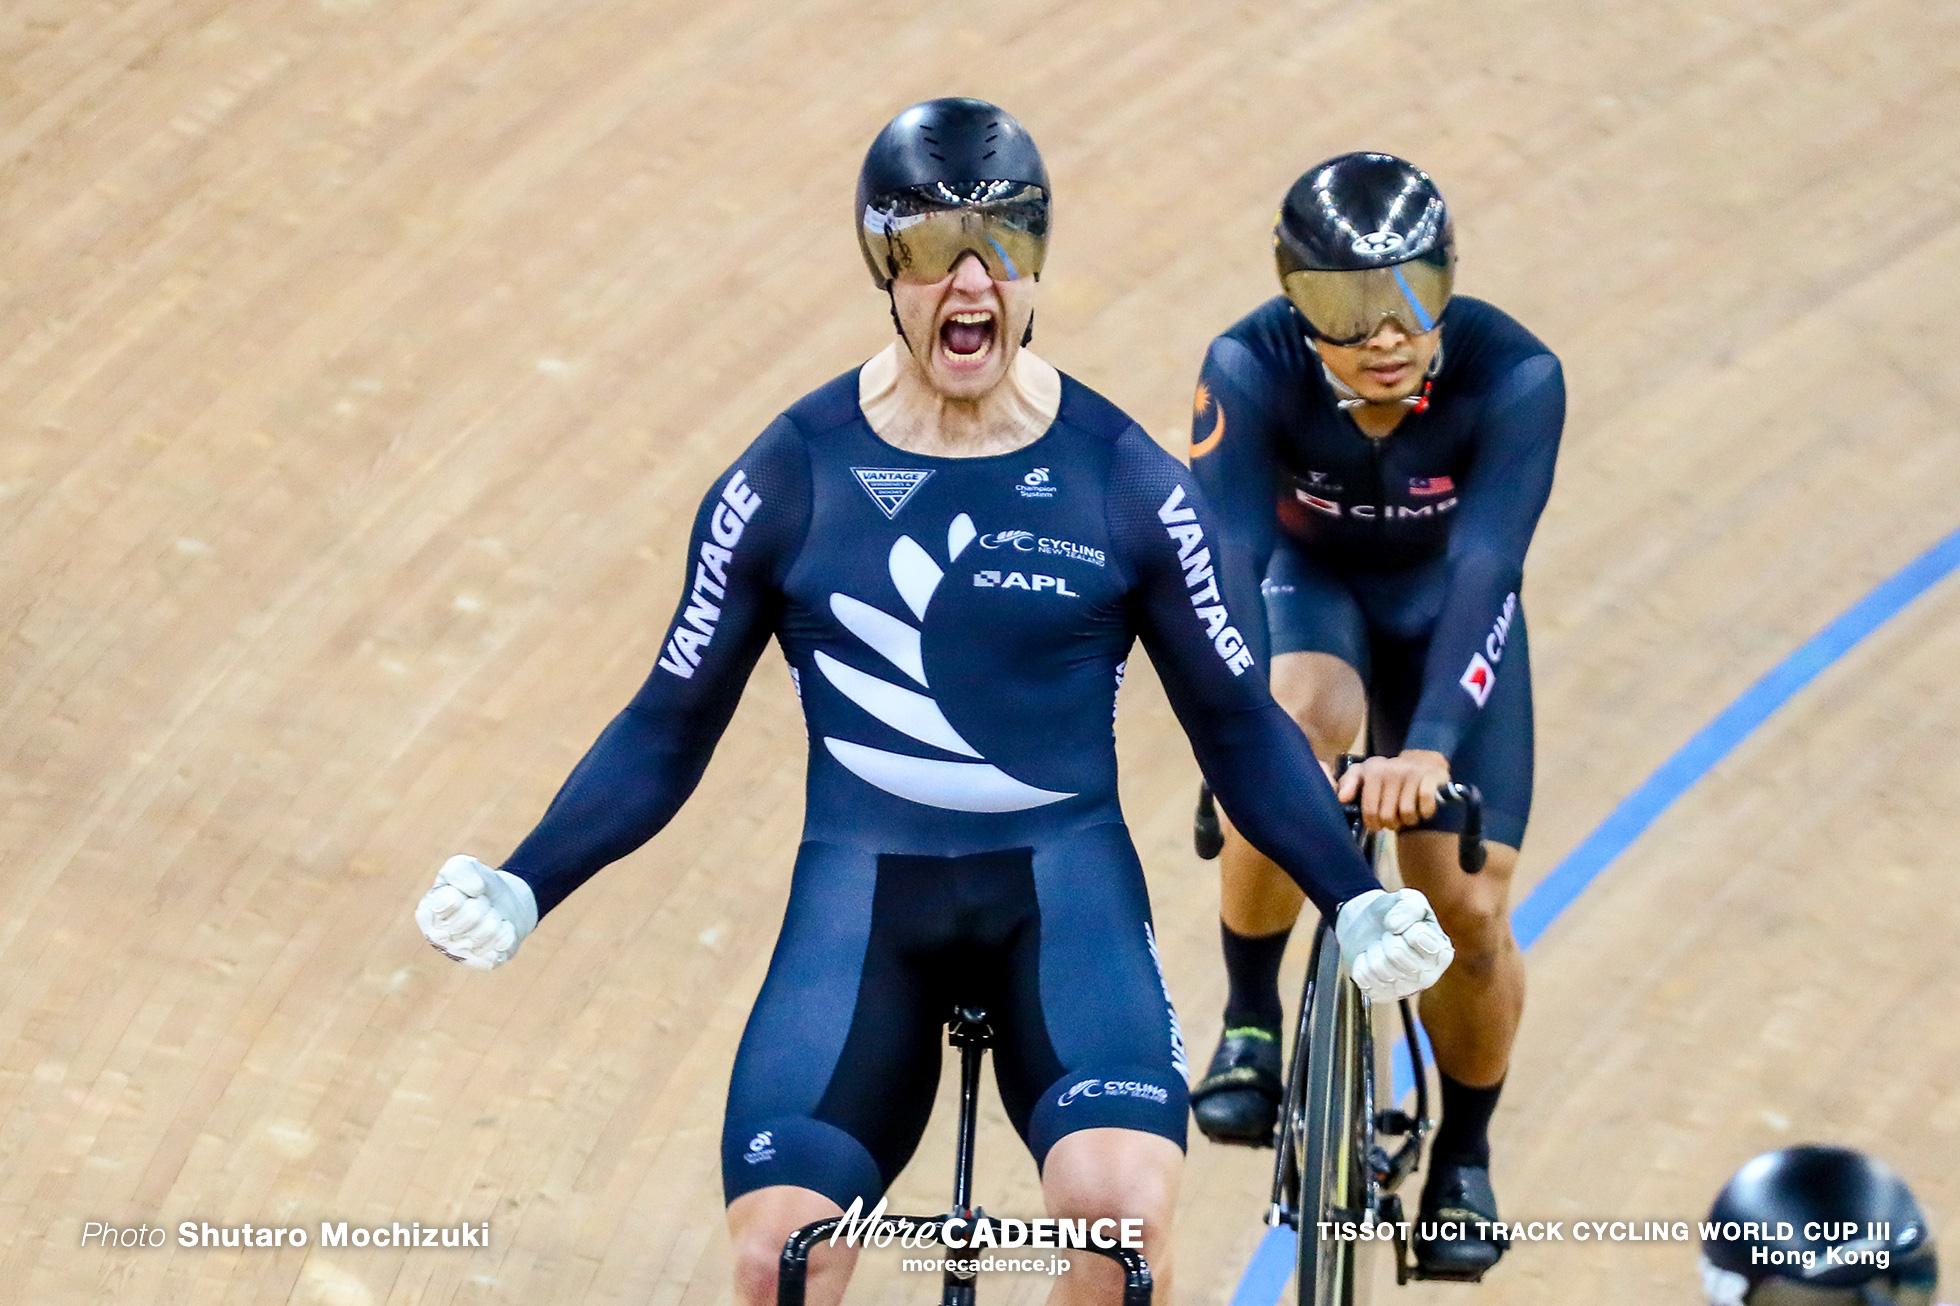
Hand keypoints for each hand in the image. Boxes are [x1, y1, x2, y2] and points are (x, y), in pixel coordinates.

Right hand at [415, 855, 538, 969]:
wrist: (504, 903)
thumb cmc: (476, 885)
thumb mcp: (463, 866)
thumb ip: (460, 870)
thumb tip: (475, 891)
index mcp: (427, 913)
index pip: (449, 901)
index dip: (464, 891)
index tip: (465, 893)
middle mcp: (438, 938)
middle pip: (472, 916)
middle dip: (483, 904)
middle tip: (482, 904)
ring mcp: (461, 954)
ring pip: (488, 932)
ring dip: (496, 918)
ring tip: (490, 916)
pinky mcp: (484, 963)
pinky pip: (501, 947)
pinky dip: (508, 933)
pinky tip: (501, 930)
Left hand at [1334, 888, 1453, 1001]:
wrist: (1367, 925)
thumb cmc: (1394, 913)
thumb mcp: (1408, 899)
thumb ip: (1409, 906)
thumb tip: (1395, 926)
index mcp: (1442, 952)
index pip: (1419, 938)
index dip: (1405, 924)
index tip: (1405, 925)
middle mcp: (1428, 976)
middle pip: (1396, 953)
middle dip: (1386, 938)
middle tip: (1389, 936)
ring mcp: (1404, 989)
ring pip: (1378, 967)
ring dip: (1373, 950)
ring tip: (1380, 947)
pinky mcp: (1381, 995)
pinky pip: (1363, 977)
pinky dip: (1361, 962)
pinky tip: (1371, 959)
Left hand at [1336, 748, 1450, 830]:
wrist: (1422, 763)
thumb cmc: (1386, 778)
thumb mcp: (1364, 777)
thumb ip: (1347, 785)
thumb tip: (1342, 798)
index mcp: (1372, 769)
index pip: (1369, 809)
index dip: (1371, 823)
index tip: (1374, 825)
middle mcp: (1391, 768)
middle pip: (1387, 815)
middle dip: (1389, 824)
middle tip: (1392, 821)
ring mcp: (1411, 772)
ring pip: (1407, 813)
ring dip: (1408, 820)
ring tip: (1406, 816)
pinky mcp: (1431, 777)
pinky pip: (1425, 805)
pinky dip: (1425, 813)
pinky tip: (1422, 810)